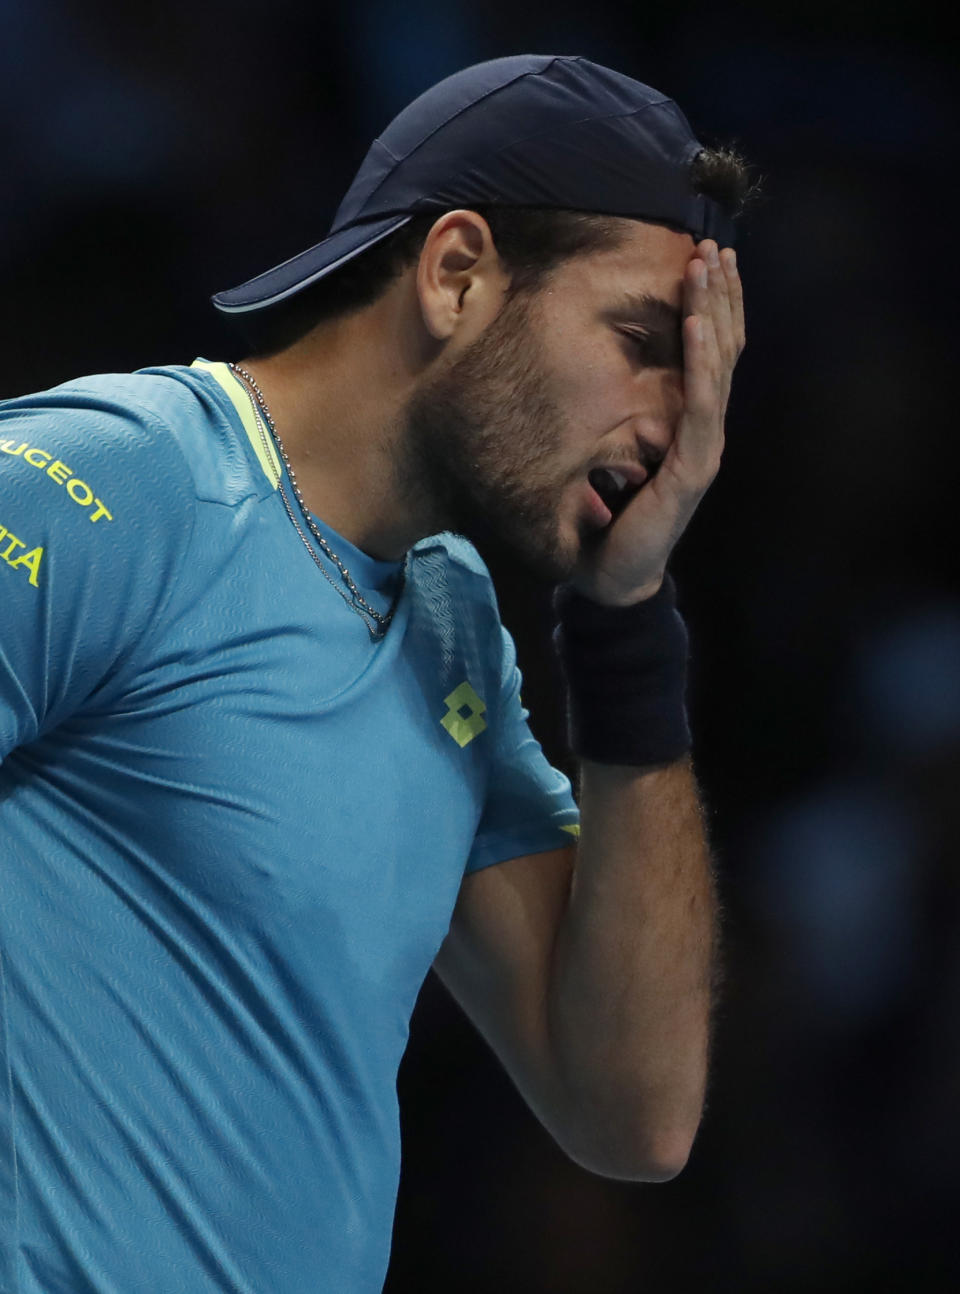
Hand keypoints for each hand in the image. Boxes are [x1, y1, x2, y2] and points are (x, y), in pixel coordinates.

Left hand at [570, 239, 745, 605]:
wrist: (615, 573)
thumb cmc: (614, 518)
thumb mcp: (618, 455)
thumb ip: (627, 419)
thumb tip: (606, 374)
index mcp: (692, 423)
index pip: (712, 354)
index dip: (714, 306)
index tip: (709, 259)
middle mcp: (707, 428)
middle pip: (724, 348)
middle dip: (721, 294)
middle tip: (716, 245)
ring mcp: (705, 446)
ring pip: (719, 365)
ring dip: (714, 311)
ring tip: (708, 267)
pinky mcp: (693, 465)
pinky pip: (702, 403)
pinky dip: (702, 361)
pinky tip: (699, 324)